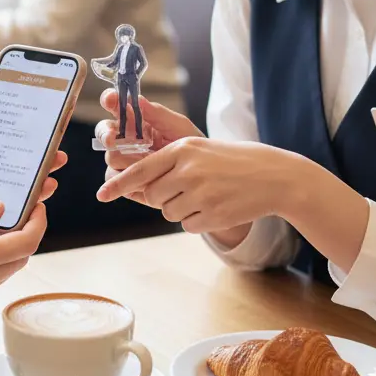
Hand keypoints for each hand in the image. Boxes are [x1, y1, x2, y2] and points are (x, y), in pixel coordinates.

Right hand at [94, 94, 201, 203]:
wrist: (201, 176)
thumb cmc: (190, 146)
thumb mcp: (179, 126)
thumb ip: (158, 113)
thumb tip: (137, 99)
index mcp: (135, 120)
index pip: (115, 106)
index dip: (109, 100)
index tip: (111, 99)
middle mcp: (125, 138)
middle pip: (104, 132)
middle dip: (106, 134)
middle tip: (114, 138)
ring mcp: (123, 160)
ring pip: (110, 157)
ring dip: (125, 159)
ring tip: (146, 162)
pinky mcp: (125, 181)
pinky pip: (114, 178)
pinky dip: (126, 178)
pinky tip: (144, 178)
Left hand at [96, 133, 303, 233]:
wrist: (274, 176)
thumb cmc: (232, 161)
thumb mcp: (198, 151)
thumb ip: (169, 165)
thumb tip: (140, 188)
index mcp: (182, 150)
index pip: (141, 170)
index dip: (119, 183)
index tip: (101, 194)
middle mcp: (188, 171)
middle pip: (153, 195)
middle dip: (163, 196)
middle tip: (187, 188)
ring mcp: (201, 194)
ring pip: (169, 212)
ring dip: (181, 209)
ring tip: (207, 195)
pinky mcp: (213, 215)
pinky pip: (188, 225)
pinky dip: (198, 221)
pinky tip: (216, 207)